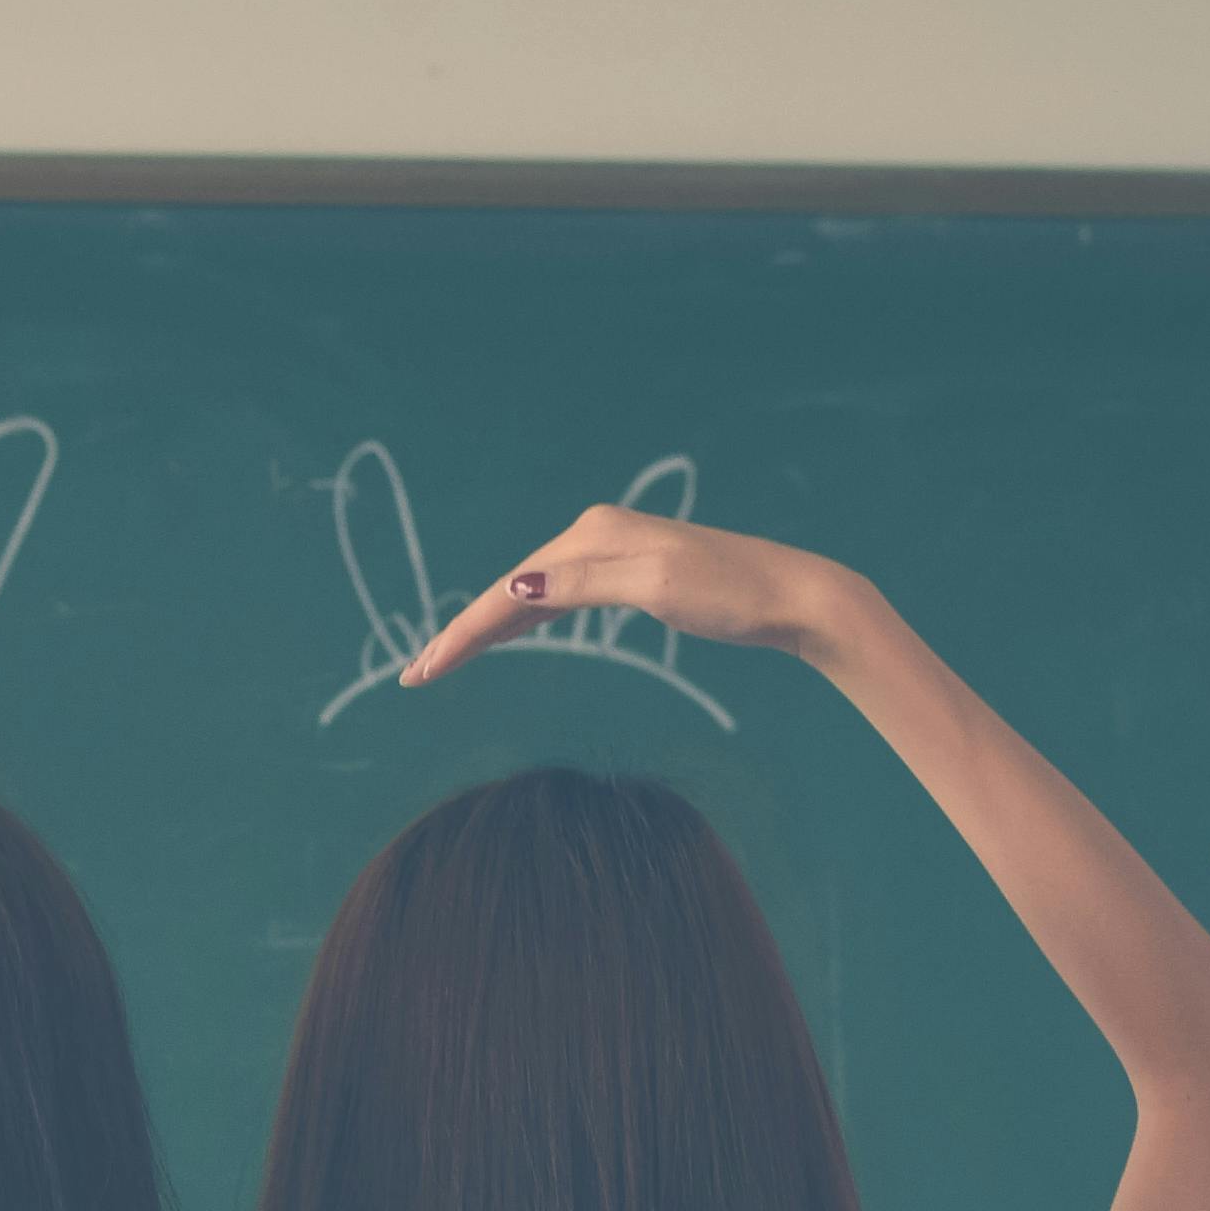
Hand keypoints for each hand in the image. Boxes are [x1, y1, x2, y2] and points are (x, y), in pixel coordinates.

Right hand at [398, 506, 891, 686]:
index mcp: (593, 536)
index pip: (508, 592)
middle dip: (463, 633)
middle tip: (417, 676)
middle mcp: (595, 534)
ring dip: (490, 627)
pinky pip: (560, 595)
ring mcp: (612, 552)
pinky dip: (528, 617)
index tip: (421, 672)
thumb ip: (583, 586)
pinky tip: (513, 628)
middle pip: (511, 590)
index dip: (462, 634)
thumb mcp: (655, 589)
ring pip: (533, 593)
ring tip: (447, 660)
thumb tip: (515, 590)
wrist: (792, 597)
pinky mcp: (630, 572)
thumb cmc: (731, 595)